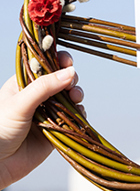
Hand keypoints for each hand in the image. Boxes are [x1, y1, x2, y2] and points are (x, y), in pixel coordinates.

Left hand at [0, 52, 83, 188]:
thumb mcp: (20, 103)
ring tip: (76, 97)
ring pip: (69, 97)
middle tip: (72, 83)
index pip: (44, 66)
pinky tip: (79, 112)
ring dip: (76, 94)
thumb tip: (70, 72)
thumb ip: (44, 87)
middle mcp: (37, 97)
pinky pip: (73, 118)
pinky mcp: (56, 129)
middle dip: (70, 78)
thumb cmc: (0, 129)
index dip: (57, 61)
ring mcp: (48, 113)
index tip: (67, 60)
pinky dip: (79, 113)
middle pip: (61, 80)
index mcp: (24, 84)